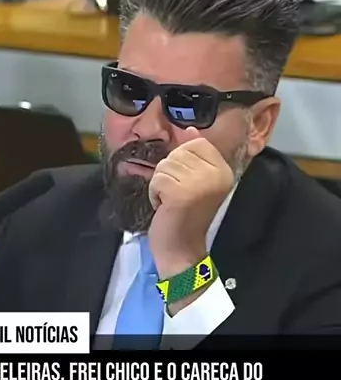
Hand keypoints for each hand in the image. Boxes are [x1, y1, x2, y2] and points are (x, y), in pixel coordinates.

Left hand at [148, 127, 233, 280]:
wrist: (182, 251)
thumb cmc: (185, 216)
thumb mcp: (194, 181)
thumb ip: (194, 155)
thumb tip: (190, 129)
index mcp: (223, 169)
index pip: (195, 143)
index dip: (181, 161)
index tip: (186, 184)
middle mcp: (216, 173)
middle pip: (177, 152)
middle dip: (169, 174)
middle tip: (177, 196)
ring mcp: (199, 183)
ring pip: (164, 164)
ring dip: (160, 185)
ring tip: (172, 202)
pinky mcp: (181, 192)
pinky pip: (157, 178)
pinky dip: (155, 194)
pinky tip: (166, 208)